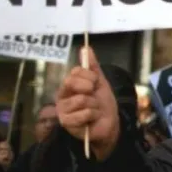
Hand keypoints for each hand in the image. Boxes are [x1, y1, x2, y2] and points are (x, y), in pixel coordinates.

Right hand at [56, 46, 119, 160]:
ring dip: (95, 105)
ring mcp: (62, 111)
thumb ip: (92, 66)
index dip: (89, 76)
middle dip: (90, 89)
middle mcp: (61, 97)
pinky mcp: (67, 123)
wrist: (109, 123)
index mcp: (68, 86)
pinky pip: (85, 113)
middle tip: (94, 96)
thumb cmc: (102, 103)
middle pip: (72, 82)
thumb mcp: (100, 82)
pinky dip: (94, 115)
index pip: (74, 72)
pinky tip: (92, 119)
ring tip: (94, 110)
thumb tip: (86, 47)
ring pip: (82, 99)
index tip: (96, 83)